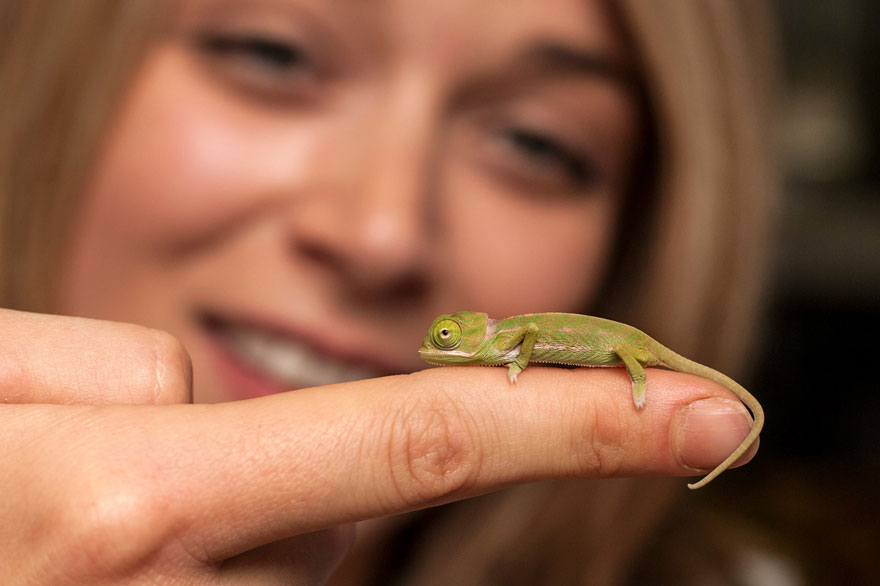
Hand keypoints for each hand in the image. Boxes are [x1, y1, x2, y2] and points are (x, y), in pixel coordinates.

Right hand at [0, 308, 753, 584]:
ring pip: (250, 537)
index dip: (578, 421)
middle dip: (239, 457)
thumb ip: (123, 385)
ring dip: (186, 507)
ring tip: (61, 507)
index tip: (703, 412)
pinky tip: (100, 539)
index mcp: (137, 506)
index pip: (427, 439)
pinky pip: (221, 568)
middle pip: (301, 489)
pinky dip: (188, 543)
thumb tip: (212, 411)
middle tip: (87, 469)